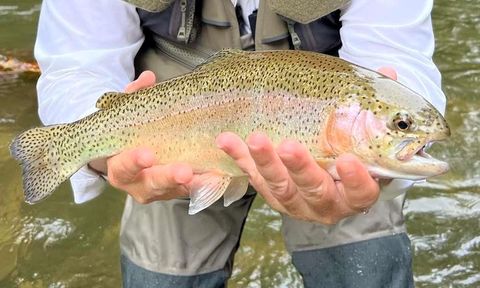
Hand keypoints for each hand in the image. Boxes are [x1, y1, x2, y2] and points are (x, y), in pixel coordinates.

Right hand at [89, 71, 193, 202]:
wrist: (133, 153)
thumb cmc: (131, 134)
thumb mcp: (127, 115)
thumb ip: (134, 96)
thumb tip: (148, 78)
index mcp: (120, 167)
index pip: (123, 167)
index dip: (133, 162)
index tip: (147, 154)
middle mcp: (138, 184)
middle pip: (151, 185)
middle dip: (167, 177)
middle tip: (183, 171)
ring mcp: (159, 190)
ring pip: (173, 191)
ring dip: (190, 183)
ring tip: (205, 174)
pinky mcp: (178, 191)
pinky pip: (192, 191)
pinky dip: (204, 184)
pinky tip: (217, 177)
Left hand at [216, 67, 397, 223]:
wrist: (330, 171)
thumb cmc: (354, 150)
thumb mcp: (371, 134)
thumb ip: (380, 105)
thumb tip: (389, 70)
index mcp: (357, 192)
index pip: (362, 192)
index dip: (355, 180)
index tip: (347, 160)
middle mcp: (328, 203)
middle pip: (315, 190)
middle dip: (301, 168)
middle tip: (289, 146)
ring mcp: (297, 202)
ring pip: (280, 188)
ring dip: (266, 163)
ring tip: (255, 139)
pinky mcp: (272, 194)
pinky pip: (254, 179)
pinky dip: (240, 159)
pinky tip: (228, 140)